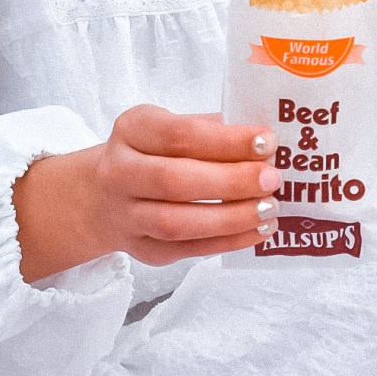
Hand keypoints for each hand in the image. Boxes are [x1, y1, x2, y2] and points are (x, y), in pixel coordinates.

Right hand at [13, 105, 280, 281]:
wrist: (104, 194)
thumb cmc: (157, 152)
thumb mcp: (176, 126)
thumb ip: (216, 130)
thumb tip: (268, 145)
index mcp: (133, 129)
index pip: (178, 134)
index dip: (225, 140)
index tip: (267, 141)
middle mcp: (119, 172)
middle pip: (172, 180)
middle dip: (230, 181)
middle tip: (272, 179)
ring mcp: (126, 215)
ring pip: (176, 223)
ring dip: (231, 218)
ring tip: (270, 208)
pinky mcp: (142, 248)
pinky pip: (187, 249)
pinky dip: (228, 241)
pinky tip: (258, 230)